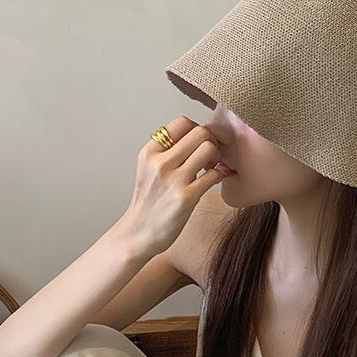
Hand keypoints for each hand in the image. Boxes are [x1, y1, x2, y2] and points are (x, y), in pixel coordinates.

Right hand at [120, 115, 226, 255]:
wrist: (138, 234)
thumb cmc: (148, 202)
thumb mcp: (148, 169)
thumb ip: (166, 152)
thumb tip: (195, 137)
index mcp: (150, 152)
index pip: (182, 122)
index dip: (196, 130)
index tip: (197, 144)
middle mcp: (160, 162)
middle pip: (199, 132)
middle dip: (210, 142)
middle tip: (209, 157)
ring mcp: (173, 180)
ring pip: (208, 148)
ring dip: (216, 157)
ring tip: (210, 168)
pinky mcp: (186, 197)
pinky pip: (214, 174)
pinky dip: (218, 176)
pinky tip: (210, 182)